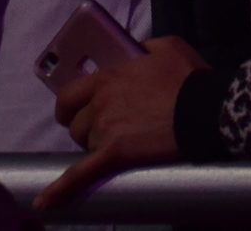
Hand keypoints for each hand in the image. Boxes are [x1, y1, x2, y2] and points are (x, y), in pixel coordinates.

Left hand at [34, 37, 206, 212]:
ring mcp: (105, 129)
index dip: (70, 106)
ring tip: (119, 147)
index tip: (75, 111)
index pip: (70, 94)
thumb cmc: (188, 78)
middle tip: (106, 131)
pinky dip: (61, 190)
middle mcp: (100, 102)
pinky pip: (82, 174)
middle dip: (86, 128)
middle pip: (76, 123)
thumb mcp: (167, 47)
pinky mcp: (115, 154)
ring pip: (84, 144)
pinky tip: (45, 203)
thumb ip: (144, 47)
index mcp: (108, 77)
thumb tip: (136, 52)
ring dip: (96, 146)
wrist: (205, 111)